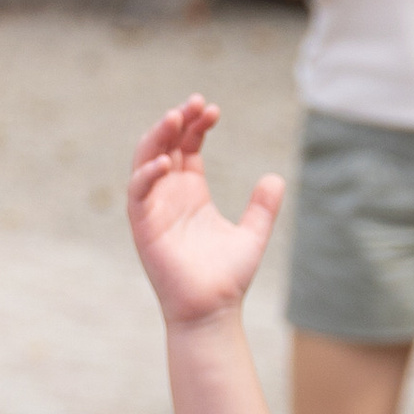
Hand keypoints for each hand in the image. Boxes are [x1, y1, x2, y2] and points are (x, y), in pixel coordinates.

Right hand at [128, 98, 284, 329]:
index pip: (188, 146)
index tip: (214, 109)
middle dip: (177, 120)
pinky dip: (147, 174)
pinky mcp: (143, 226)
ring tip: (174, 117)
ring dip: (157, 137)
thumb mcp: (252, 235)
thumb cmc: (227, 278)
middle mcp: (170, 194)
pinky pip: (137, 193)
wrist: (212, 311)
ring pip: (145, 160)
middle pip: (166, 144)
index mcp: (191, 191)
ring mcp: (154, 208)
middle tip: (195, 102)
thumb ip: (263, 207)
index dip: (197, 125)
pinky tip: (165, 163)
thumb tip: (276, 178)